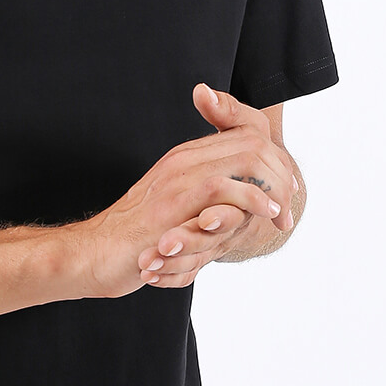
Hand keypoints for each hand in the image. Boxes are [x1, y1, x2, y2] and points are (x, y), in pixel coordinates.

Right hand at [137, 83, 294, 288]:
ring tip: (280, 217)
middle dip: (281, 172)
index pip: (244, 132)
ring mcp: (179, 178)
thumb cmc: (139, 237)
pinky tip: (264, 218)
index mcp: (186, 156)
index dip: (274, 158)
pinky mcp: (174, 204)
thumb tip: (238, 205)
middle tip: (288, 208)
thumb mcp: (180, 211)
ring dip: (273, 186)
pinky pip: (223, 188)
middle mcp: (185, 159)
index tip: (285, 191)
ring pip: (245, 156)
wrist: (97, 253)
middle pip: (253, 140)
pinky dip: (253, 201)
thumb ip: (208, 199)